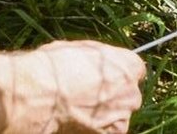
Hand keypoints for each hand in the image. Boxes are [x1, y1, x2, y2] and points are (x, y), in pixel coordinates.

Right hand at [21, 41, 145, 133]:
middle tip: (89, 95)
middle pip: (128, 95)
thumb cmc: (58, 67)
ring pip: (118, 115)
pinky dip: (96, 129)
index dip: (119, 74)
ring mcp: (123, 116)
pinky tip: (78, 121)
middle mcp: (132, 92)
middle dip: (114, 96)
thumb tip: (93, 62)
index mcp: (129, 66)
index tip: (106, 77)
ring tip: (80, 110)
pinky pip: (108, 130)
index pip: (134, 70)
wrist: (41, 95)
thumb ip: (98, 59)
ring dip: (105, 114)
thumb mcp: (80, 49)